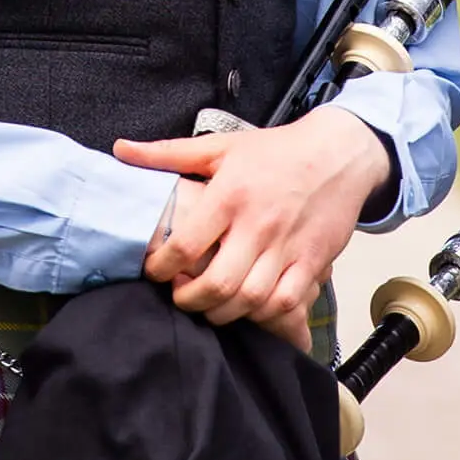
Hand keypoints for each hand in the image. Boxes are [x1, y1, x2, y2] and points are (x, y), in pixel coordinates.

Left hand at [118, 107, 392, 351]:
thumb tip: (121, 149)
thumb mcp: (220, 145)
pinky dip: (262, 314)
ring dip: (223, 312)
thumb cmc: (274, 151)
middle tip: (179, 295)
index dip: (161, 267)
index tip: (153, 271)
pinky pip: (285, 302)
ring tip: (208, 304)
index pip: (186, 244)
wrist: (339, 153)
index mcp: (230, 194)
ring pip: (250, 299)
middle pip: (218, 283)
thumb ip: (168, 153)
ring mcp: (288, 247)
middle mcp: (258, 224)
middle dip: (189, 300)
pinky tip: (247, 305)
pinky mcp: (312, 262)